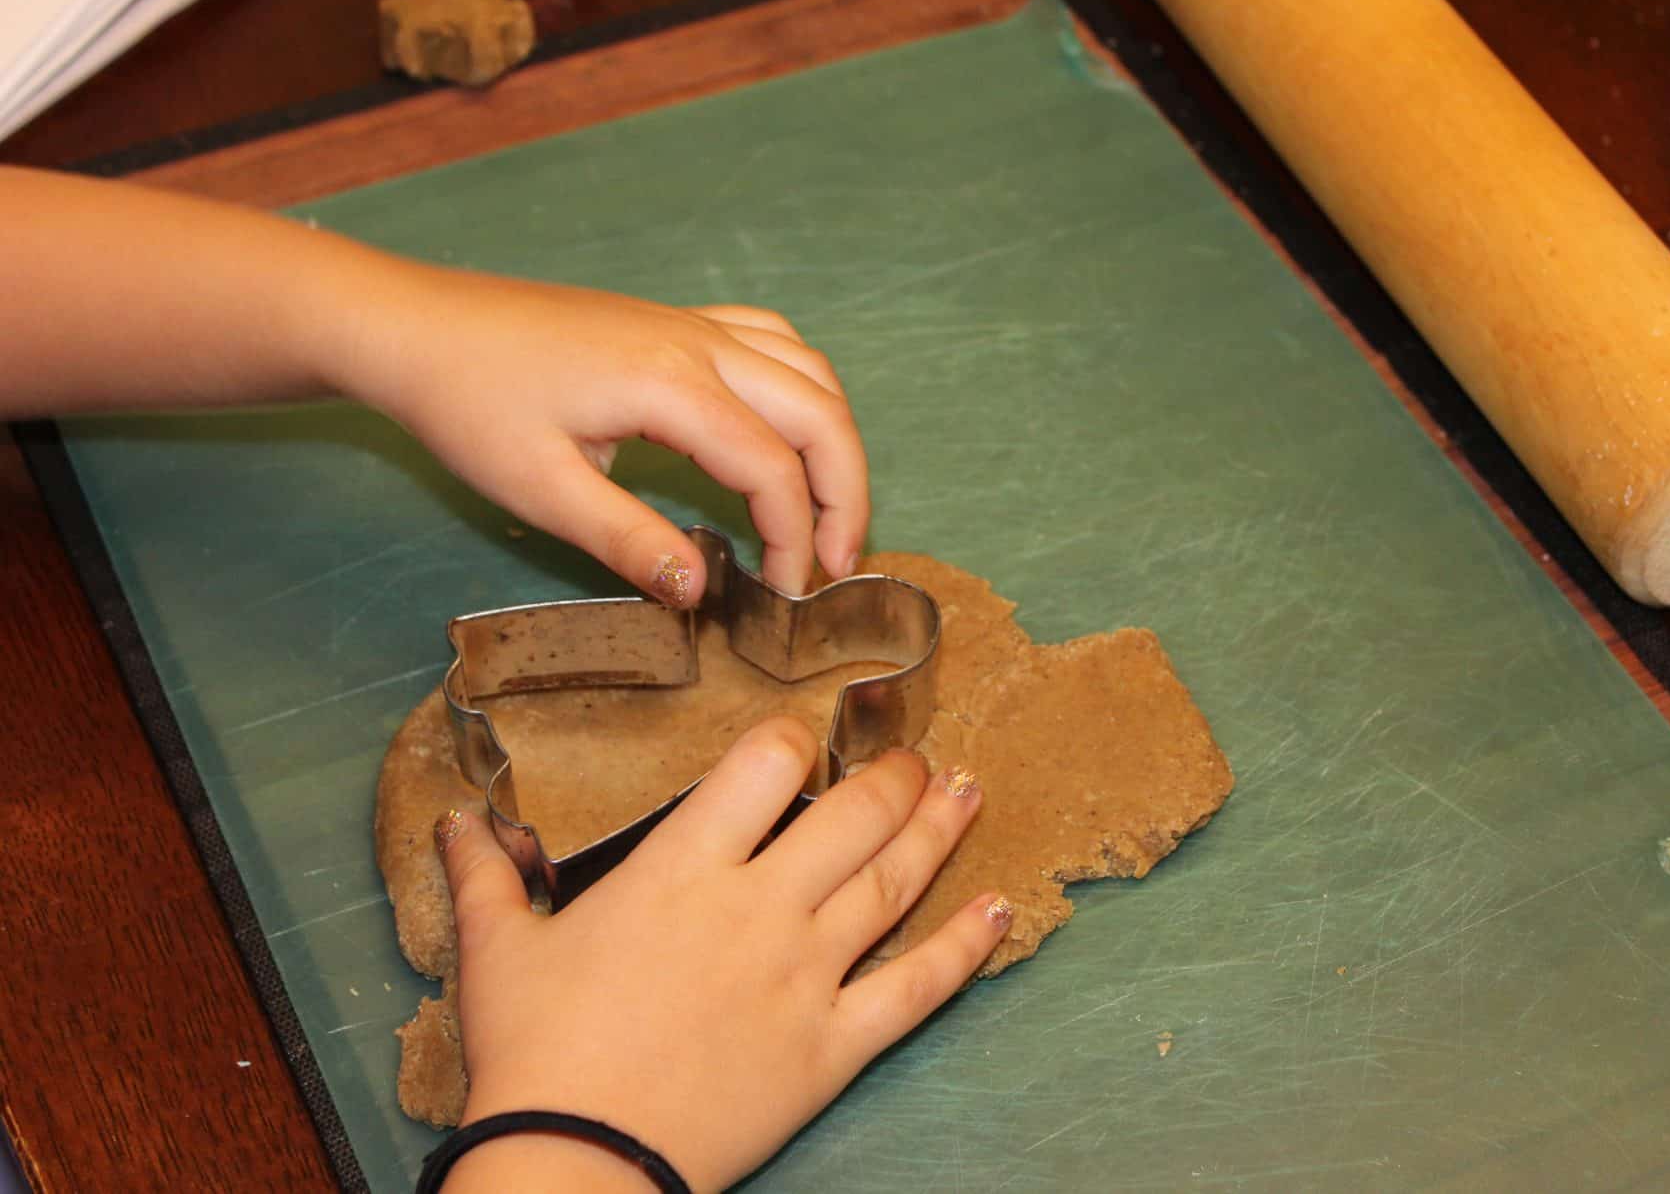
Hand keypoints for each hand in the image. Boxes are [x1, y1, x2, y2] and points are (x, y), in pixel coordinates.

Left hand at [344, 264, 867, 598]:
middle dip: (844, 493)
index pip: (772, 465)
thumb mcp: (539, 489)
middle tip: (838, 564)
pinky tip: (789, 429)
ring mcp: (691, 324)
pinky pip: (774, 340)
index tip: (785, 594)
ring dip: (834, 440)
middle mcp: (698, 343)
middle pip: (819, 412)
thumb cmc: (467, 404)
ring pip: (810, 370)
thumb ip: (627, 539)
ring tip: (825, 508)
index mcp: (670, 385)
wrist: (418, 326)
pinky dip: (804, 387)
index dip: (794, 536)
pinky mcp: (675, 321)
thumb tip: (700, 589)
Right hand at [433, 717, 1010, 1191]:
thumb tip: (455, 820)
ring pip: (894, 881)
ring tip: (968, 789)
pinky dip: (964, 946)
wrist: (574, 1163)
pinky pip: (917, 986)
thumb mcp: (499, 951)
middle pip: (852, 813)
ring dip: (939, 828)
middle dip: (890, 774)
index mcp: (681, 869)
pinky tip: (997, 910)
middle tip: (910, 755)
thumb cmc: (534, 1053)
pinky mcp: (834, 1045)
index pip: (764, 765)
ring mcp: (806, 975)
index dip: (794, 738)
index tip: (807, 735)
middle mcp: (758, 906)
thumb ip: (486, 876)